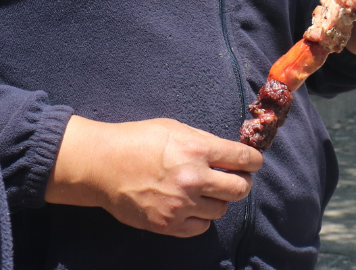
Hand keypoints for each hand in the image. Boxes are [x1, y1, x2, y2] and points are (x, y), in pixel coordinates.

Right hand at [45, 116, 261, 236]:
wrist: (102, 166)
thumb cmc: (136, 140)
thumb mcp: (174, 128)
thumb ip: (203, 141)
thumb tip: (227, 153)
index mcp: (197, 149)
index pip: (243, 159)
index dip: (253, 161)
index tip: (253, 163)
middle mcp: (193, 179)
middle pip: (239, 189)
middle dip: (242, 183)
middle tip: (236, 180)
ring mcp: (181, 204)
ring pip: (221, 210)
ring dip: (220, 200)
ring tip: (209, 192)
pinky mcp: (168, 224)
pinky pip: (201, 227)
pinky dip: (202, 218)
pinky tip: (195, 207)